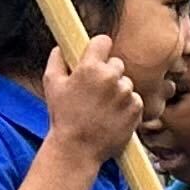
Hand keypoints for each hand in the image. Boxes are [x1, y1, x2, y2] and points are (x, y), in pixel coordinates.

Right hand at [46, 40, 149, 166]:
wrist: (78, 148)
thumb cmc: (63, 117)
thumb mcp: (52, 85)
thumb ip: (56, 61)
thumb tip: (60, 48)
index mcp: (91, 68)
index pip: (103, 41)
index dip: (99, 48)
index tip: (96, 56)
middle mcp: (112, 78)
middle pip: (116, 63)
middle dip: (107, 73)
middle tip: (95, 91)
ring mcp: (126, 93)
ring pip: (126, 83)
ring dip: (117, 91)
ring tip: (102, 107)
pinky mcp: (137, 109)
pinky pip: (134, 99)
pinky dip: (126, 106)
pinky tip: (112, 116)